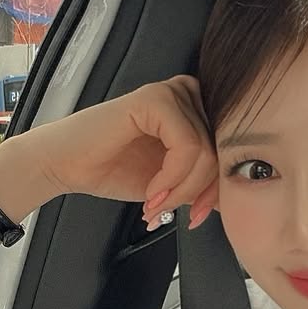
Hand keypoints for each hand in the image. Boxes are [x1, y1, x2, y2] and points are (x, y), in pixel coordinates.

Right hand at [21, 75, 219, 228]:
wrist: (67, 165)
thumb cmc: (113, 170)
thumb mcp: (173, 183)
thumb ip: (204, 184)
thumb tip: (240, 198)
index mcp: (195, 109)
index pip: (228, 149)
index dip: (217, 189)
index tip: (195, 216)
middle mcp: (188, 94)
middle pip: (221, 151)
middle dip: (200, 193)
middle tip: (174, 214)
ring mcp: (173, 92)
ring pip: (206, 152)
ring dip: (182, 189)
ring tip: (155, 203)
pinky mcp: (156, 99)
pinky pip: (186, 146)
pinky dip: (172, 177)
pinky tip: (151, 190)